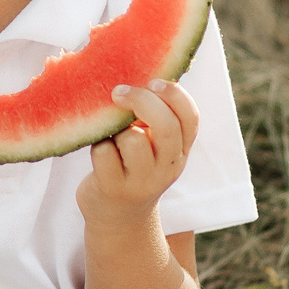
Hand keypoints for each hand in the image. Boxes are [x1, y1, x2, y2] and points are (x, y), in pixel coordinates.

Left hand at [76, 79, 199, 229]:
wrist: (118, 217)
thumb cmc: (133, 168)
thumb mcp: (154, 147)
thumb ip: (154, 119)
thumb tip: (137, 71)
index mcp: (181, 151)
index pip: (191, 118)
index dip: (175, 94)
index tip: (154, 81)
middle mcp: (167, 167)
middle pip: (165, 126)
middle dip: (142, 101)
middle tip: (118, 92)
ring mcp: (142, 181)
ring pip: (132, 140)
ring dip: (116, 129)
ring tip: (111, 136)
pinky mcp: (114, 188)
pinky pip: (104, 153)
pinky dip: (98, 146)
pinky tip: (99, 152)